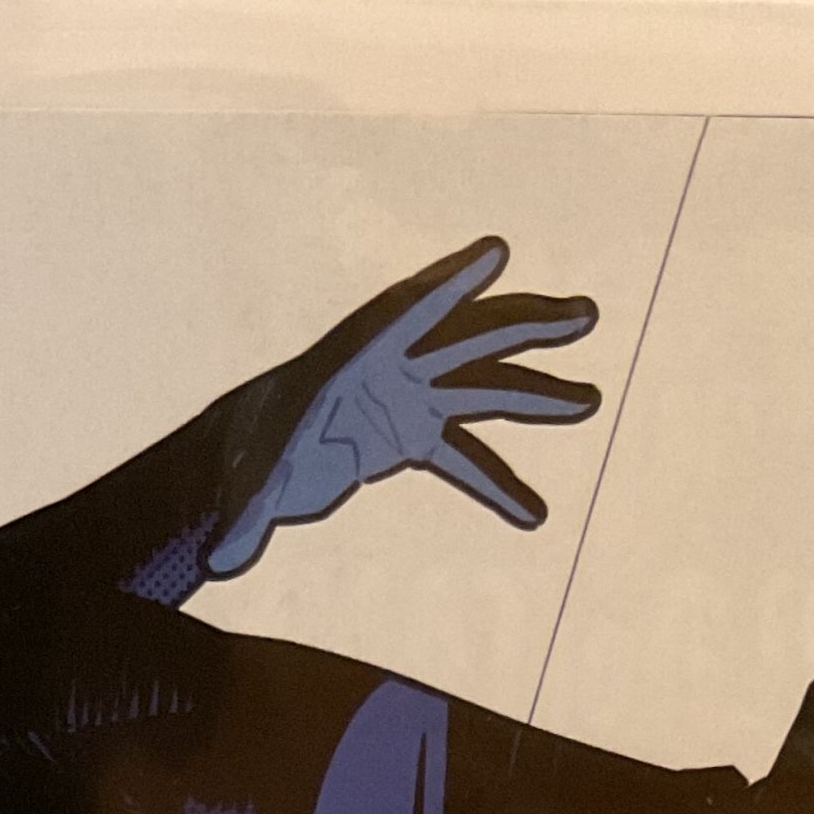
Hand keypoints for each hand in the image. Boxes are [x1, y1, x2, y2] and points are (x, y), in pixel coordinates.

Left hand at [208, 237, 599, 579]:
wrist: (250, 464)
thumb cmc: (249, 463)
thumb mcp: (249, 488)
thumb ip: (246, 519)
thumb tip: (223, 560)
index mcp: (355, 358)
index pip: (408, 312)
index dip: (451, 282)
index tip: (496, 253)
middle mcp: (393, 368)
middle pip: (469, 340)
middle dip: (526, 327)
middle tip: (585, 317)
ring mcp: (411, 399)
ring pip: (484, 390)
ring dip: (537, 397)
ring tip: (590, 402)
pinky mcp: (415, 436)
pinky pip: (465, 458)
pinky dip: (497, 485)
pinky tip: (533, 515)